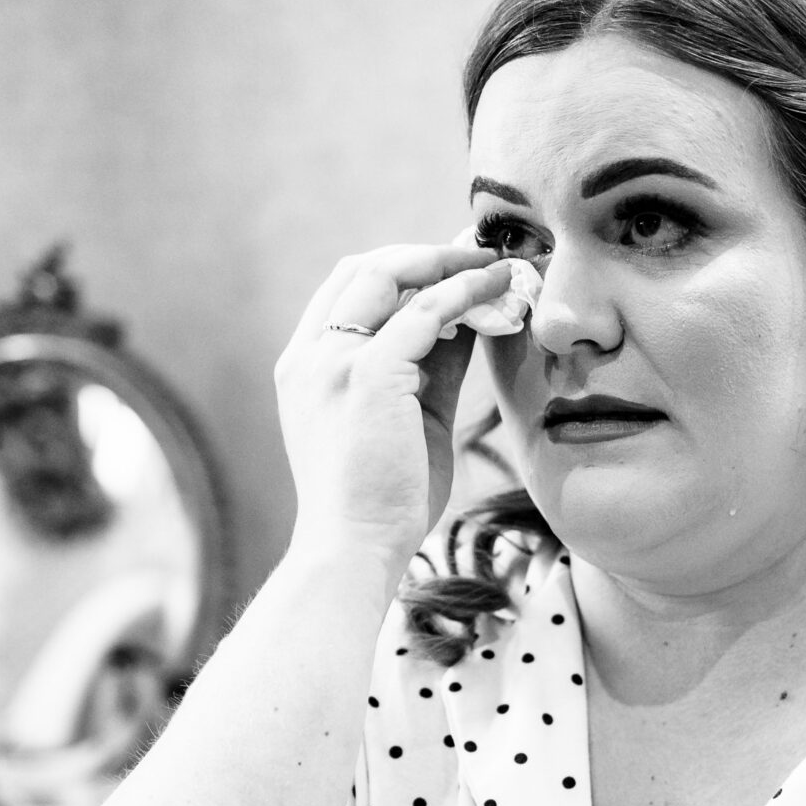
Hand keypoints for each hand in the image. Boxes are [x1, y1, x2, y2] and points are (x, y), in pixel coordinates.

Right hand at [275, 242, 521, 568]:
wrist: (354, 551)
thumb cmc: (381, 501)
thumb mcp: (408, 419)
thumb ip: (431, 368)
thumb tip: (470, 320)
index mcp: (306, 366)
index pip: (347, 288)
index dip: (401, 267)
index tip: (452, 267)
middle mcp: (311, 355)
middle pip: (364, 267)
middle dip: (426, 254)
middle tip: (481, 256)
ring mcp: (334, 361)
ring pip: (390, 274)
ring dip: (449, 263)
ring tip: (499, 267)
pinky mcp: (368, 375)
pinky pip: (424, 311)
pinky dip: (463, 293)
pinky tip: (497, 291)